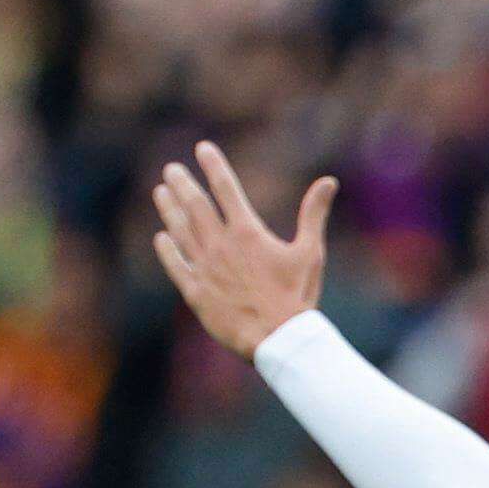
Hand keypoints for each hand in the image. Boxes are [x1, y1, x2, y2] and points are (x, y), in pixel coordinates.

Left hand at [146, 143, 334, 357]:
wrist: (278, 339)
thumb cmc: (297, 296)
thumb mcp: (310, 252)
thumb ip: (313, 214)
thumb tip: (328, 181)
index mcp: (248, 232)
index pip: (226, 189)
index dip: (213, 165)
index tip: (202, 148)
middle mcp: (221, 245)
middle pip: (195, 206)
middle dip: (182, 183)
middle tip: (171, 169)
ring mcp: (205, 269)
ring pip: (181, 231)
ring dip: (169, 209)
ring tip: (160, 192)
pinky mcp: (196, 293)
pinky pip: (176, 266)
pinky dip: (167, 249)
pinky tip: (160, 237)